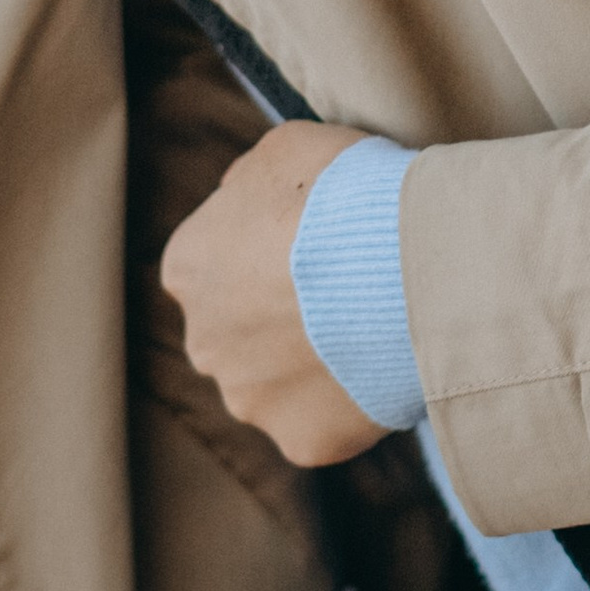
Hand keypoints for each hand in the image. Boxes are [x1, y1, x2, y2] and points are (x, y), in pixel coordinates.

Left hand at [160, 123, 387, 466]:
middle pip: (239, 333)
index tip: (311, 241)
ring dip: (312, 362)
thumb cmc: (343, 192)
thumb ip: (248, 183)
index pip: (215, 263)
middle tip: (341, 291)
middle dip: (279, 316)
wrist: (401, 262)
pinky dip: (351, 402)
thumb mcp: (285, 150)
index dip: (265, 249)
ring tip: (371, 327)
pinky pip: (324, 421)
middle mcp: (203, 344)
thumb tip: (239, 201)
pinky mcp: (298, 440)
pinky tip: (384, 367)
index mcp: (188, 268)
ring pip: (276, 384)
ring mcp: (249, 399)